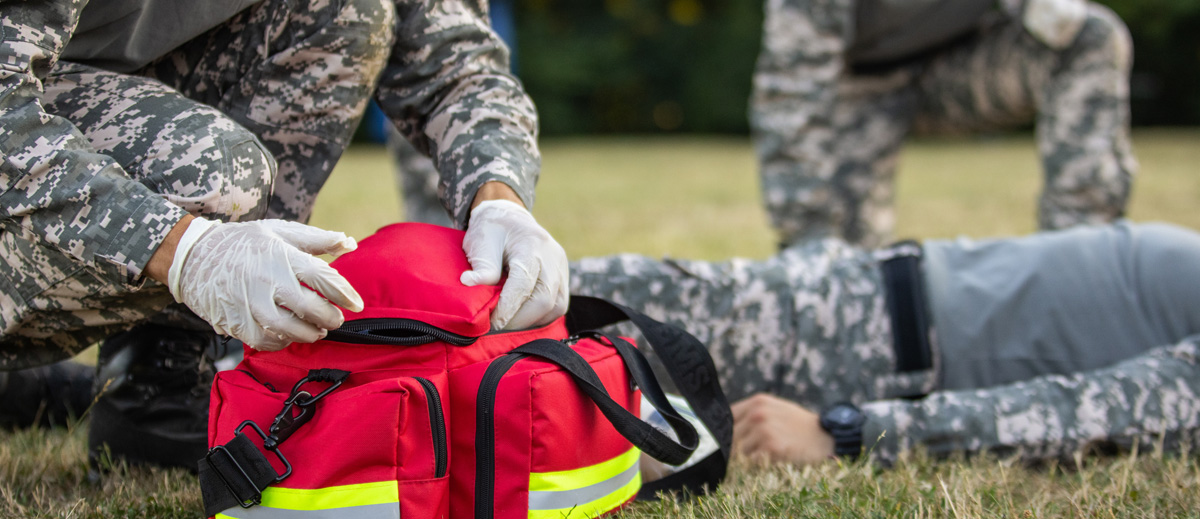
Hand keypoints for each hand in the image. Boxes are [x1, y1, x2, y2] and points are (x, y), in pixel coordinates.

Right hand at [167, 217, 364, 350]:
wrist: (193, 256)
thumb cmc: (242, 242)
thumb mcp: (280, 231)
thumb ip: (317, 239)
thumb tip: (349, 243)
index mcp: (282, 256)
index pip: (323, 278)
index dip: (345, 294)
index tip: (357, 304)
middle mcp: (267, 281)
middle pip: (310, 308)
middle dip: (330, 318)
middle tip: (336, 319)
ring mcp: (251, 304)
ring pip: (290, 329)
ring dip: (309, 333)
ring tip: (317, 330)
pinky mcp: (237, 322)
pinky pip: (267, 341)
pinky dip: (283, 341)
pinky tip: (290, 335)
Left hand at [460, 198, 568, 329]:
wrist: (510, 219)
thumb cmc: (493, 230)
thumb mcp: (481, 241)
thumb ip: (482, 266)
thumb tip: (470, 284)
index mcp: (531, 244)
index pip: (524, 283)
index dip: (508, 307)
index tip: (492, 322)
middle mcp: (553, 256)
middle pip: (544, 299)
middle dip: (518, 319)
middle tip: (496, 324)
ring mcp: (561, 268)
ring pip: (555, 306)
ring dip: (530, 320)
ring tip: (508, 320)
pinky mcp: (563, 278)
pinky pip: (558, 306)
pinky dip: (539, 316)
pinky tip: (521, 315)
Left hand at [731, 393, 834, 465]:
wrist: (827, 437)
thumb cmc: (799, 426)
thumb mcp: (775, 410)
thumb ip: (751, 415)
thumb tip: (724, 430)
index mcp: (757, 402)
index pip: (727, 418)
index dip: (726, 431)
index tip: (731, 441)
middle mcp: (758, 413)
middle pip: (730, 437)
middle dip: (736, 447)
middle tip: (749, 454)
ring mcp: (764, 430)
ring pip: (740, 451)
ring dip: (749, 457)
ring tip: (767, 455)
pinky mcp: (771, 447)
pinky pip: (752, 462)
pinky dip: (760, 465)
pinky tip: (773, 460)